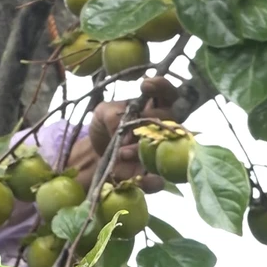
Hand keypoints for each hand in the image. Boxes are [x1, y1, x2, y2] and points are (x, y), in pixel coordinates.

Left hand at [69, 77, 181, 194]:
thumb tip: (122, 127)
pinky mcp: (152, 173)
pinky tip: (142, 180)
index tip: (145, 85)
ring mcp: (160, 151)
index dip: (161, 86)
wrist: (95, 155)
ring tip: (122, 152)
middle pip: (171, 119)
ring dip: (145, 150)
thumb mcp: (102, 113)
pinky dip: (153, 181)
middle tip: (135, 124)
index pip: (166, 93)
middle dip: (153, 120)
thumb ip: (113, 114)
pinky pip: (159, 180)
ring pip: (166, 149)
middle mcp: (162, 128)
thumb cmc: (104, 127)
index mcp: (153, 107)